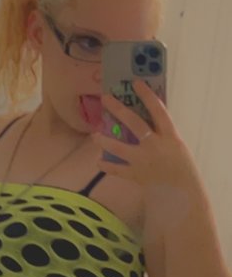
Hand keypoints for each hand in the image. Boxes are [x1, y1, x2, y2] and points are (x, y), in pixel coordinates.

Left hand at [92, 80, 200, 196]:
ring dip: (105, 141)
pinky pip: (117, 169)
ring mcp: (144, 161)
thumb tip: (145, 120)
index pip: (159, 111)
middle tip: (105, 99)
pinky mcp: (135, 175)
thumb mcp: (176, 146)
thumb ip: (162, 134)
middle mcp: (155, 146)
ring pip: (119, 148)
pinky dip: (107, 166)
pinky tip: (98, 162)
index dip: (147, 96)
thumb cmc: (180, 167)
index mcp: (170, 136)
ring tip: (94, 135)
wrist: (181, 192)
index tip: (136, 83)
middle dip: (119, 110)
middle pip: (135, 123)